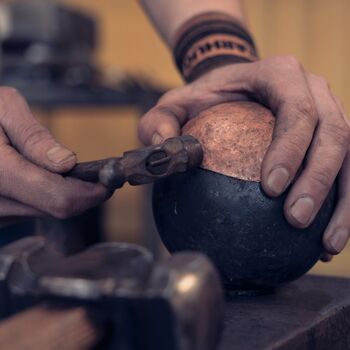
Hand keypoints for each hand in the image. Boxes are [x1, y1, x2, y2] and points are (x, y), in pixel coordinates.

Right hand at [0, 87, 109, 226]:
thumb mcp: (3, 108)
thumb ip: (34, 138)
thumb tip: (66, 163)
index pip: (59, 199)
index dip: (91, 193)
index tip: (108, 181)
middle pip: (58, 208)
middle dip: (81, 192)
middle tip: (94, 173)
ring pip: (47, 211)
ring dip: (63, 193)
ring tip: (62, 169)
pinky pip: (33, 209)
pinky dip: (46, 195)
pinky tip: (42, 177)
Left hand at [138, 56, 349, 257]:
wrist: (235, 87)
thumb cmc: (207, 97)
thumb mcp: (176, 103)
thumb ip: (160, 121)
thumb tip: (161, 147)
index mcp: (280, 75)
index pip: (296, 110)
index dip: (291, 149)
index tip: (271, 188)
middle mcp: (314, 90)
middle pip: (333, 134)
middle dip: (318, 181)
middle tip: (295, 220)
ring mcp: (330, 111)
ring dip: (343, 203)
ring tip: (325, 244)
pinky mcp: (333, 136)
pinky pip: (346, 172)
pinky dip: (341, 206)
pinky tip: (325, 242)